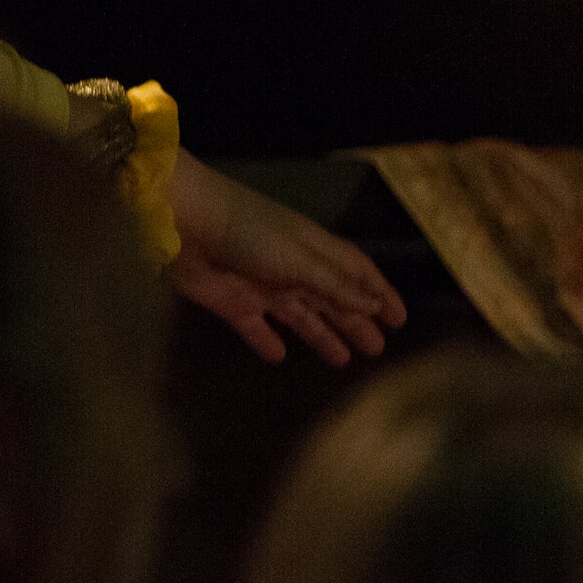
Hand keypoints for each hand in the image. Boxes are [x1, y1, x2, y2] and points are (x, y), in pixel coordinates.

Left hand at [166, 149, 407, 365]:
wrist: (183, 223)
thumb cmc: (247, 231)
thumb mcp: (300, 258)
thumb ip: (335, 284)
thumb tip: (374, 305)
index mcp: (313, 249)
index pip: (355, 272)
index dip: (378, 293)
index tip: (400, 318)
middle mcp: (290, 268)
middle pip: (331, 299)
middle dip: (355, 321)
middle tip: (378, 348)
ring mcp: (260, 285)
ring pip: (299, 316)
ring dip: (321, 336)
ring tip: (343, 359)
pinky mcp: (230, 302)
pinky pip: (254, 327)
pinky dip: (265, 341)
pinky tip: (278, 356)